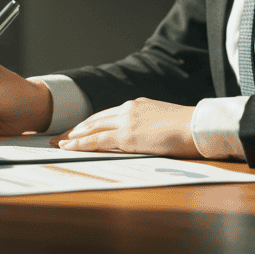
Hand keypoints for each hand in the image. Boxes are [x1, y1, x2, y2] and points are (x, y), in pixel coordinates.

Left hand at [52, 98, 201, 157]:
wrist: (197, 126)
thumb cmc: (188, 128)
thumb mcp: (164, 122)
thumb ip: (150, 126)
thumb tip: (146, 136)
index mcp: (137, 105)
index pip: (107, 115)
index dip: (90, 123)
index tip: (78, 130)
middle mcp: (128, 109)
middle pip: (94, 120)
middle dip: (76, 130)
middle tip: (59, 137)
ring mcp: (126, 121)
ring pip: (91, 129)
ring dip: (72, 137)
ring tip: (57, 143)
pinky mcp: (126, 136)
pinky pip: (96, 140)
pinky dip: (79, 144)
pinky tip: (67, 147)